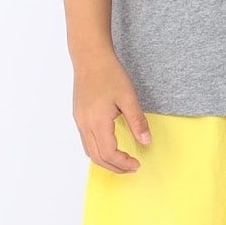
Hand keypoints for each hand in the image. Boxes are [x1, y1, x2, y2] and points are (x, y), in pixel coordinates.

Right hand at [72, 50, 152, 173]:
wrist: (90, 57)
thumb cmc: (109, 74)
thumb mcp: (128, 97)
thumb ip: (137, 121)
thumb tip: (146, 141)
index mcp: (97, 122)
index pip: (108, 153)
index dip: (123, 163)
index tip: (136, 164)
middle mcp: (84, 124)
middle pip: (97, 157)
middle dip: (114, 167)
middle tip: (131, 167)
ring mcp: (79, 120)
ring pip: (89, 151)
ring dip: (105, 160)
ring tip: (122, 160)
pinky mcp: (78, 116)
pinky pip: (86, 141)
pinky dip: (98, 150)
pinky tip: (110, 145)